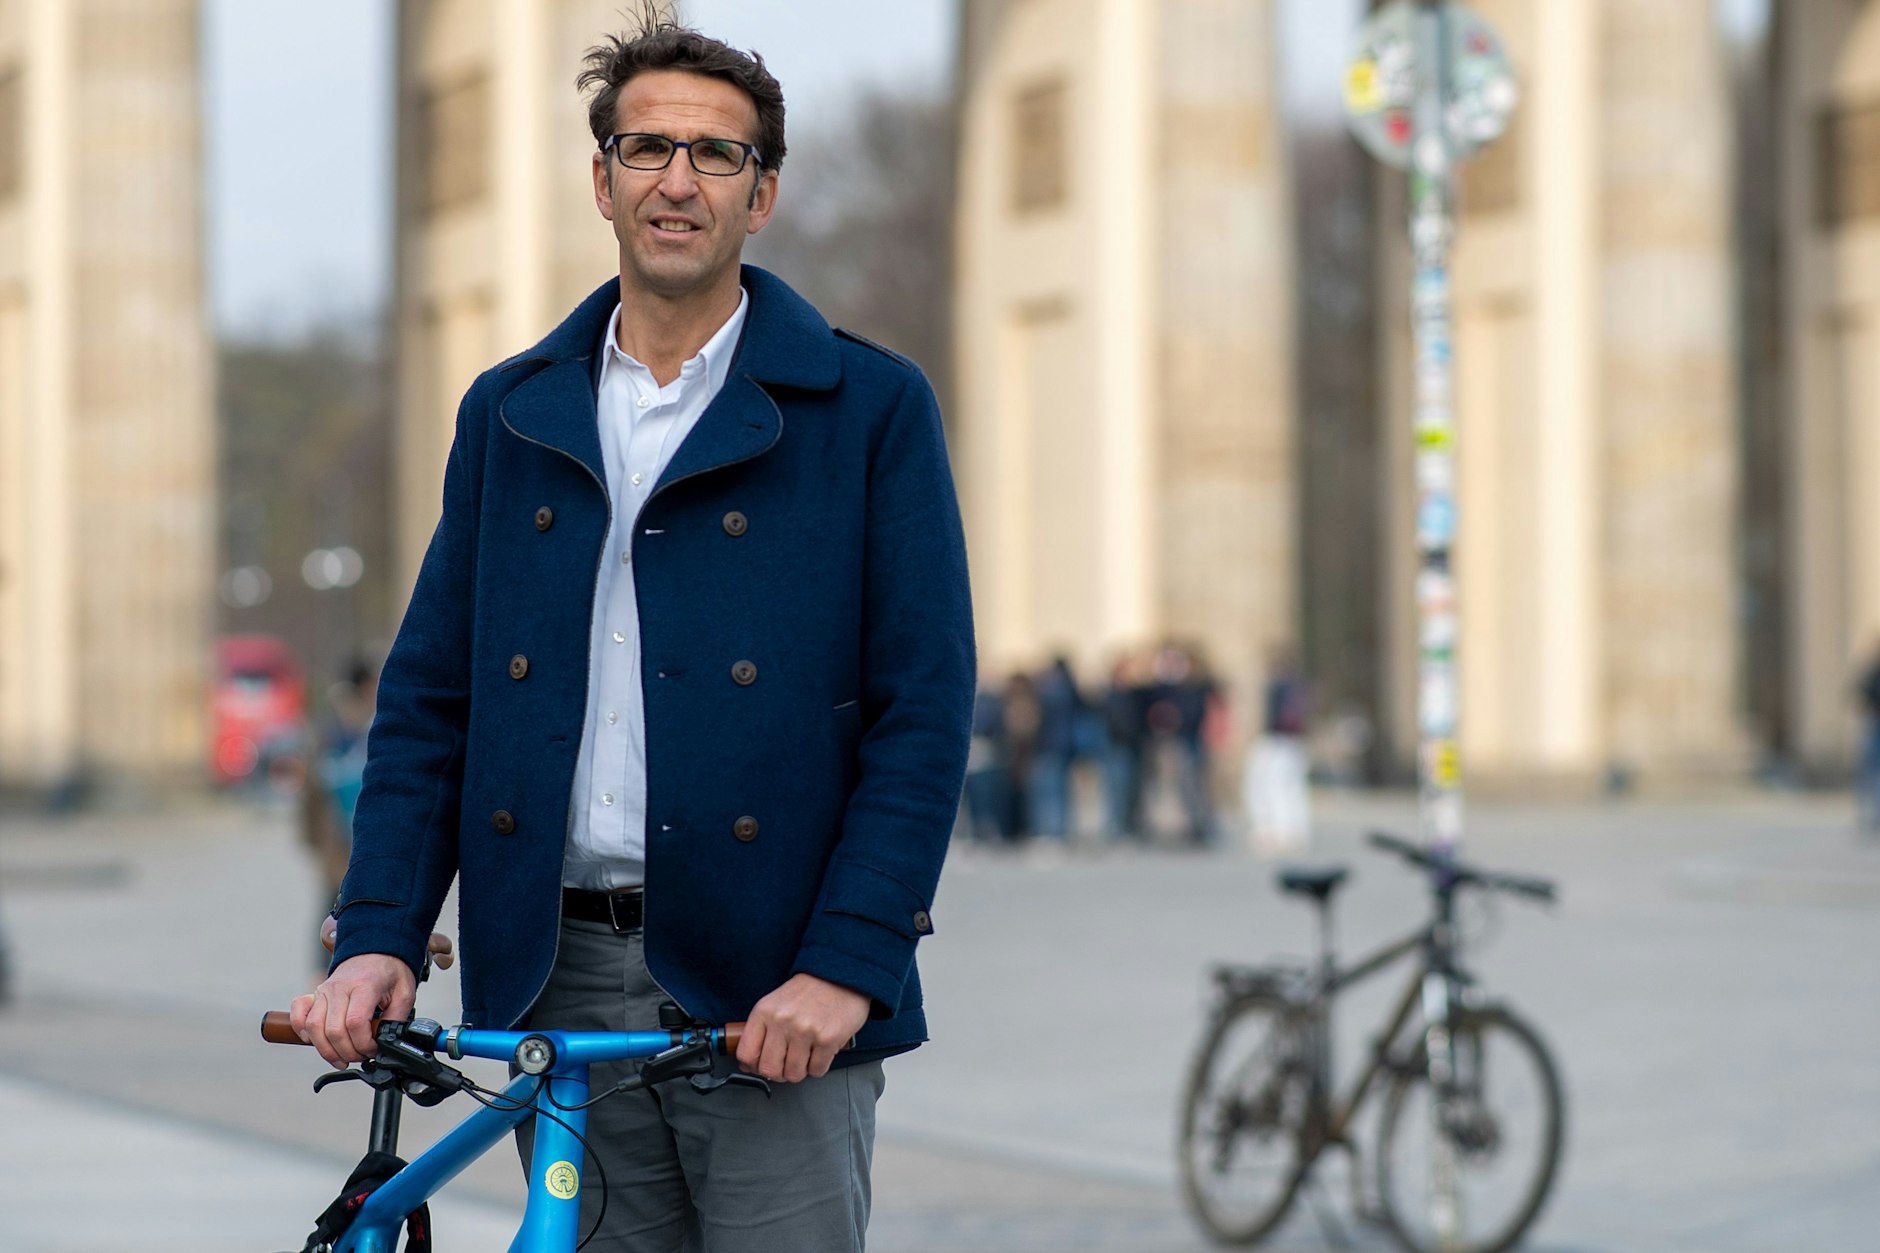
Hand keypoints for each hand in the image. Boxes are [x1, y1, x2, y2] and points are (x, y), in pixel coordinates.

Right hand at [289, 954, 415, 1067]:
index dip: (363, 1044)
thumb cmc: (389, 971)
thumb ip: (396, 1018)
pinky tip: (316, 1042)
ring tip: (342, 1058)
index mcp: (364, 985)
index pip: (355, 1022)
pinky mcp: (314, 994)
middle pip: (334, 1030)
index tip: (373, 1049)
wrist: (376, 949)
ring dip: (327, 1050)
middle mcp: (340, 987)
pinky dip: (302, 1032)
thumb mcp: (405, 993)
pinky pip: (299, 1015)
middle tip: (361, 1056)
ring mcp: (324, 991)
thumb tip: (385, 1041)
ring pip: (314, 1027)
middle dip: (348, 1052)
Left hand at [736, 973, 869, 1082]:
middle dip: (779, 1073)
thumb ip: (761, 1031)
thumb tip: (750, 1064)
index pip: (746, 1053)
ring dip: (801, 1070)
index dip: (753, 1066)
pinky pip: (817, 1071)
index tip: (761, 1065)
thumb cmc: (808, 992)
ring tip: (806, 1054)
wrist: (840, 976)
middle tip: (787, 1064)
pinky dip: (819, 1066)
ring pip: (794, 1074)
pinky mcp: (827, 1039)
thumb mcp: (775, 1004)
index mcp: (764, 1011)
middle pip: (769, 1070)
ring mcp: (805, 1031)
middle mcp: (782, 1021)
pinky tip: (820, 1051)